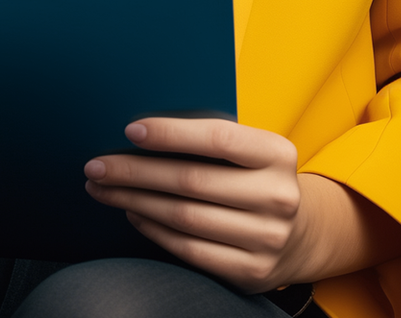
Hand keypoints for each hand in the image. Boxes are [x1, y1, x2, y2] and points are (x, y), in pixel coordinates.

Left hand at [82, 117, 400, 291]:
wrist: (303, 232)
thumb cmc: (258, 177)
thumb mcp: (252, 151)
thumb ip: (212, 139)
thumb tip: (141, 130)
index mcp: (278, 153)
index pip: (218, 138)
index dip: (171, 134)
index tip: (130, 130)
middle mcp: (278, 197)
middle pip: (191, 182)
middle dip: (135, 172)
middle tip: (97, 165)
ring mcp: (267, 238)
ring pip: (184, 218)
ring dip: (135, 202)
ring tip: (104, 189)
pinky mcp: (251, 271)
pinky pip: (188, 249)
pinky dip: (154, 230)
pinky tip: (133, 214)